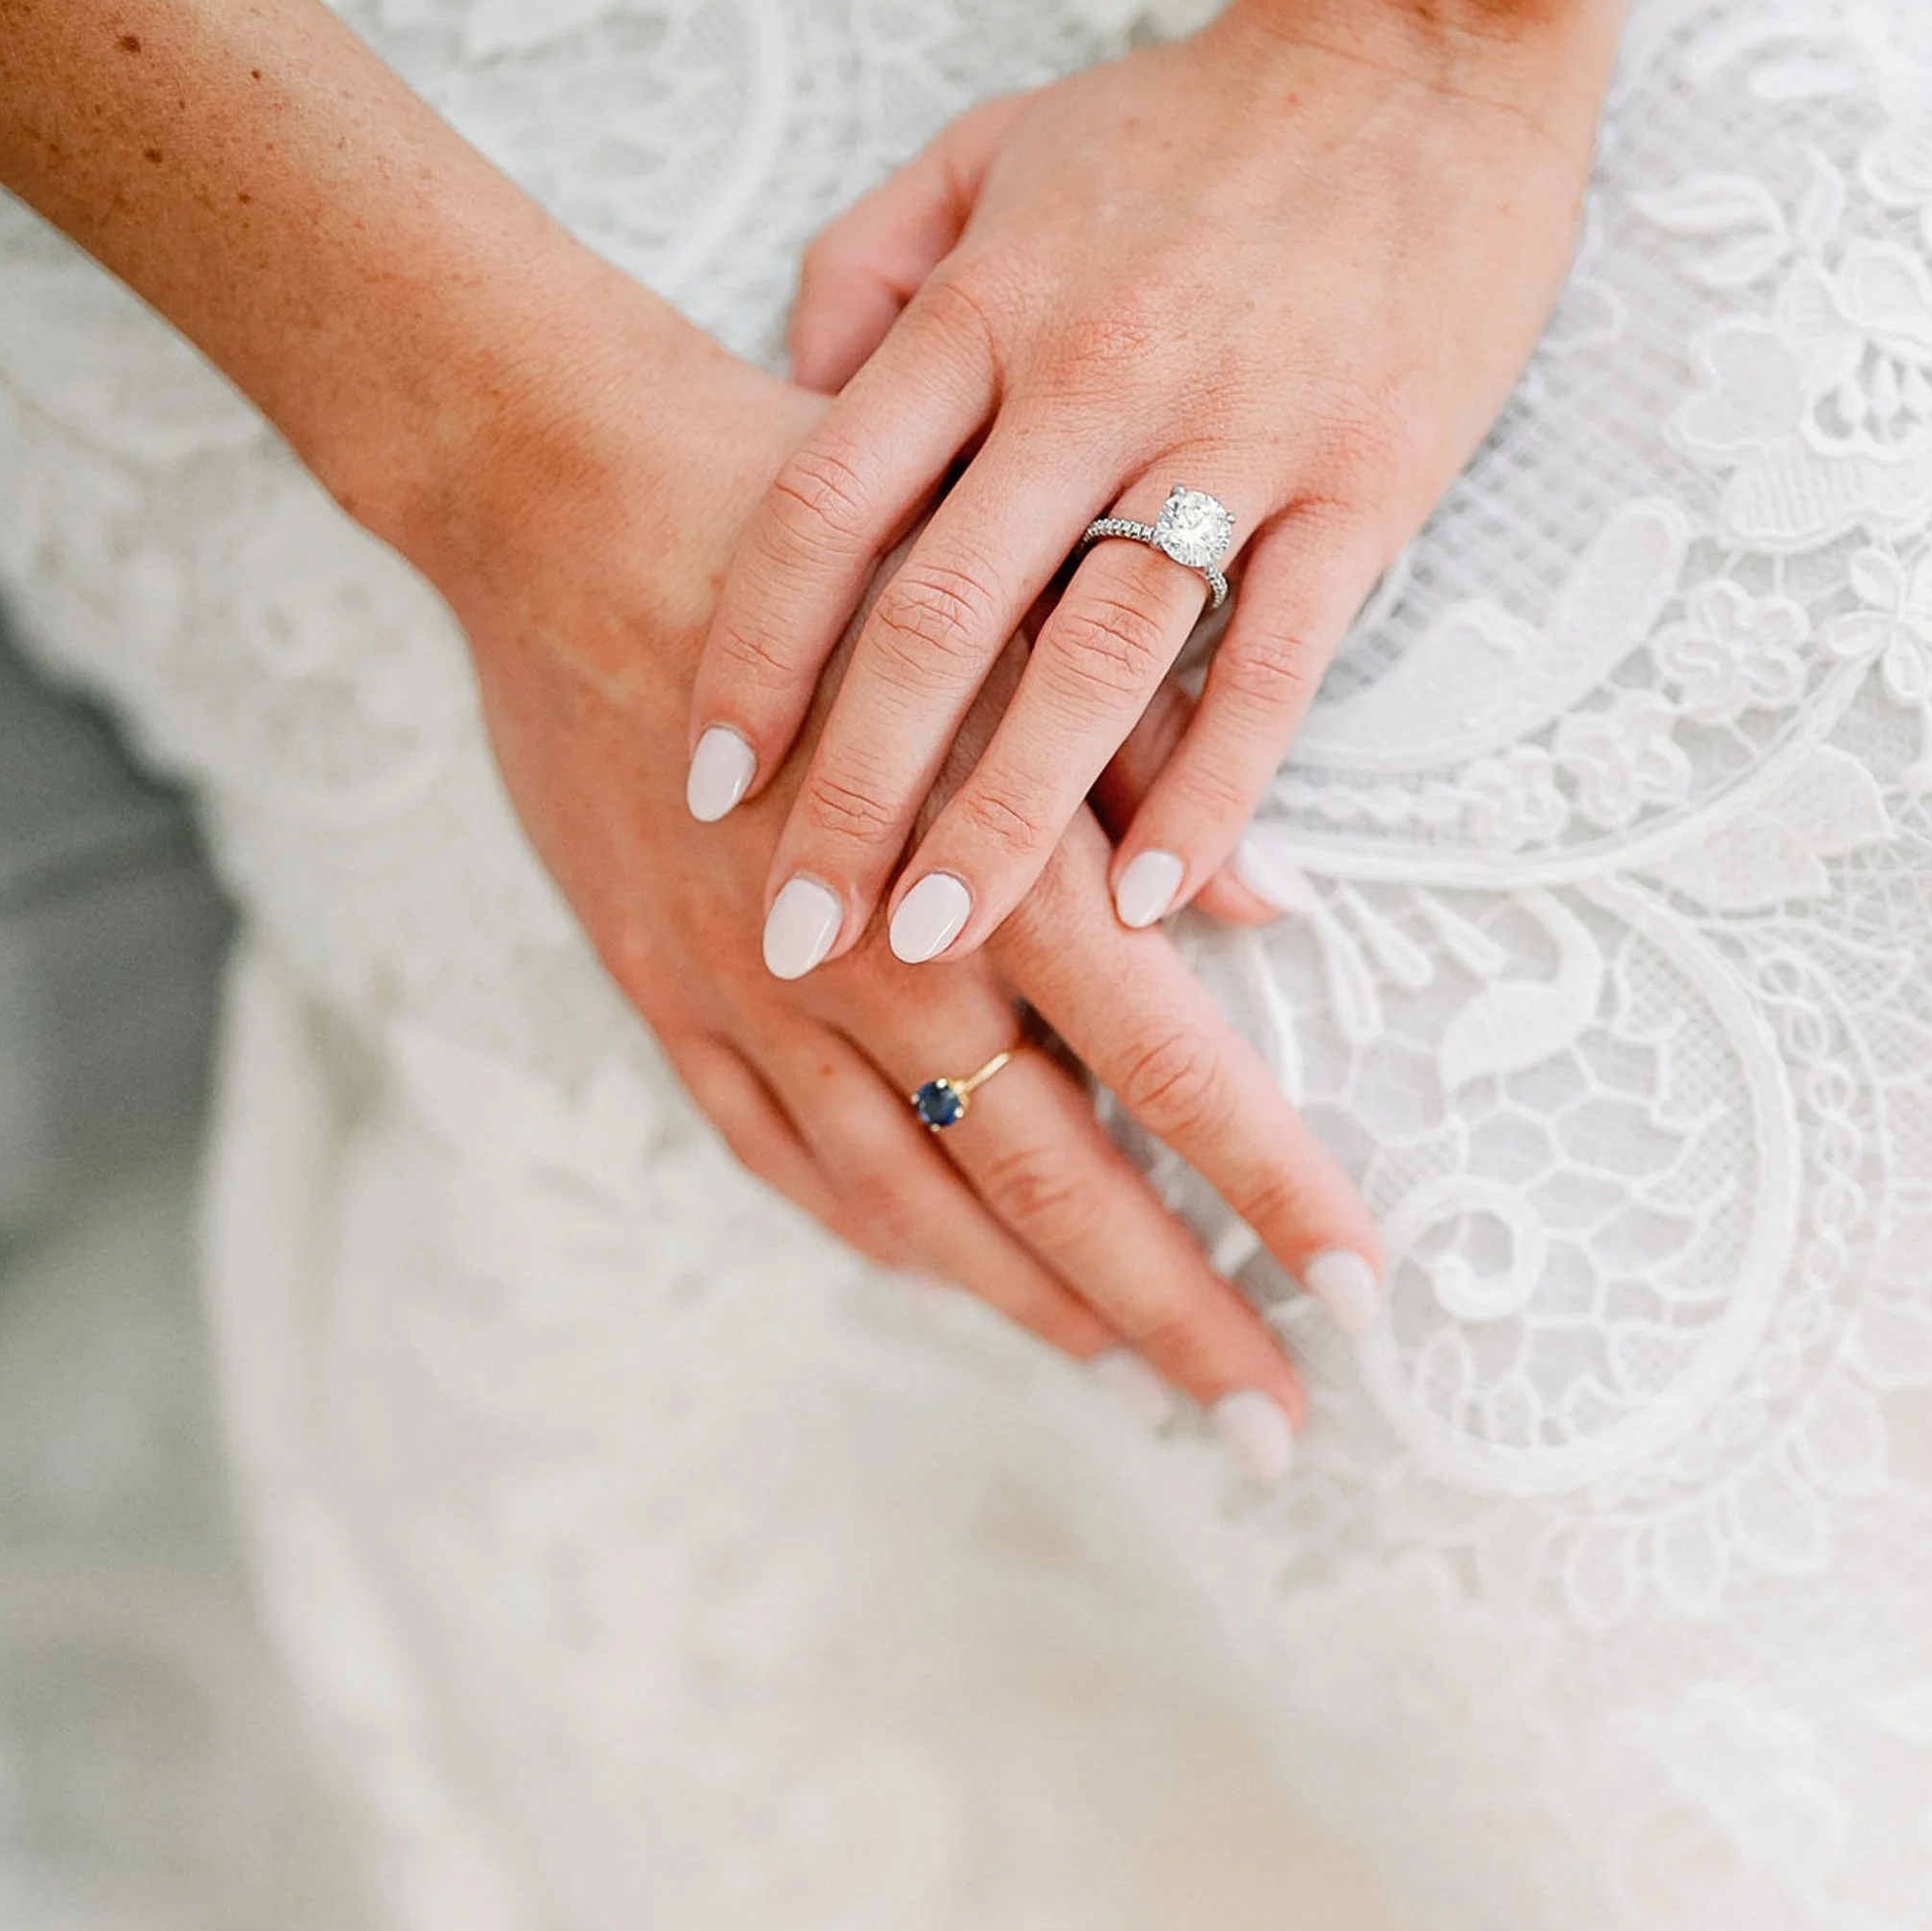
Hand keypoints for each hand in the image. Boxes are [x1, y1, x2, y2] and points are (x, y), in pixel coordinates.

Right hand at [393, 260, 1380, 1463]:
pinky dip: (878, 1238)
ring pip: (923, 1206)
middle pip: (1059, 1188)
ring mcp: (764, 1000)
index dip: (1276, 1192)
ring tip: (1136, 1378)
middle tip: (1273, 1425)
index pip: (1176, 1075)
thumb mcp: (1020, 616)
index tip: (1362, 1294)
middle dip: (1180, 1317)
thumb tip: (1278, 908)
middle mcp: (886, 962)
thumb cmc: (828, 534)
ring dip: (1040, 1307)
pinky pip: (788, 1163)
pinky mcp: (671, 997)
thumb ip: (1148, 769)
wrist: (569, 504)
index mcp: (999, 869)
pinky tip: (945, 1279)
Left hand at [684, 0, 1604, 974]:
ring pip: (1097, 665)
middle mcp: (1094, 380)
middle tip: (795, 935)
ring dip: (1012, 823)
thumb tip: (784, 412)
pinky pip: (1275, 668)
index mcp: (987, 308)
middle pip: (942, 620)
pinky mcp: (1364, 485)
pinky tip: (1161, 904)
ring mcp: (1235, 438)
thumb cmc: (1195, 117)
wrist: (1427, 41)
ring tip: (939, 945)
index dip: (754, 653)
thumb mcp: (993, 149)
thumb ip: (870, 274)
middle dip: (853, 793)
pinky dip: (1213, 791)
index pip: (826, 506)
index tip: (706, 779)